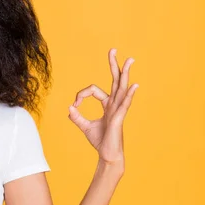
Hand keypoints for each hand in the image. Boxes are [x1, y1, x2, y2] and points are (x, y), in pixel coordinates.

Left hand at [67, 49, 137, 170]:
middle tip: (113, 49)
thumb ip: (77, 117)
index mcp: (107, 105)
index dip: (81, 94)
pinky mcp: (119, 118)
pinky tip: (134, 86)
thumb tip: (69, 108)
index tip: (75, 104)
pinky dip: (129, 95)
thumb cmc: (100, 141)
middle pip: (115, 80)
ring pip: (122, 87)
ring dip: (125, 73)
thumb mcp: (85, 127)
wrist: (107, 155)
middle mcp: (114, 104)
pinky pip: (125, 104)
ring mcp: (118, 109)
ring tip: (130, 60)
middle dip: (113, 65)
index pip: (94, 90)